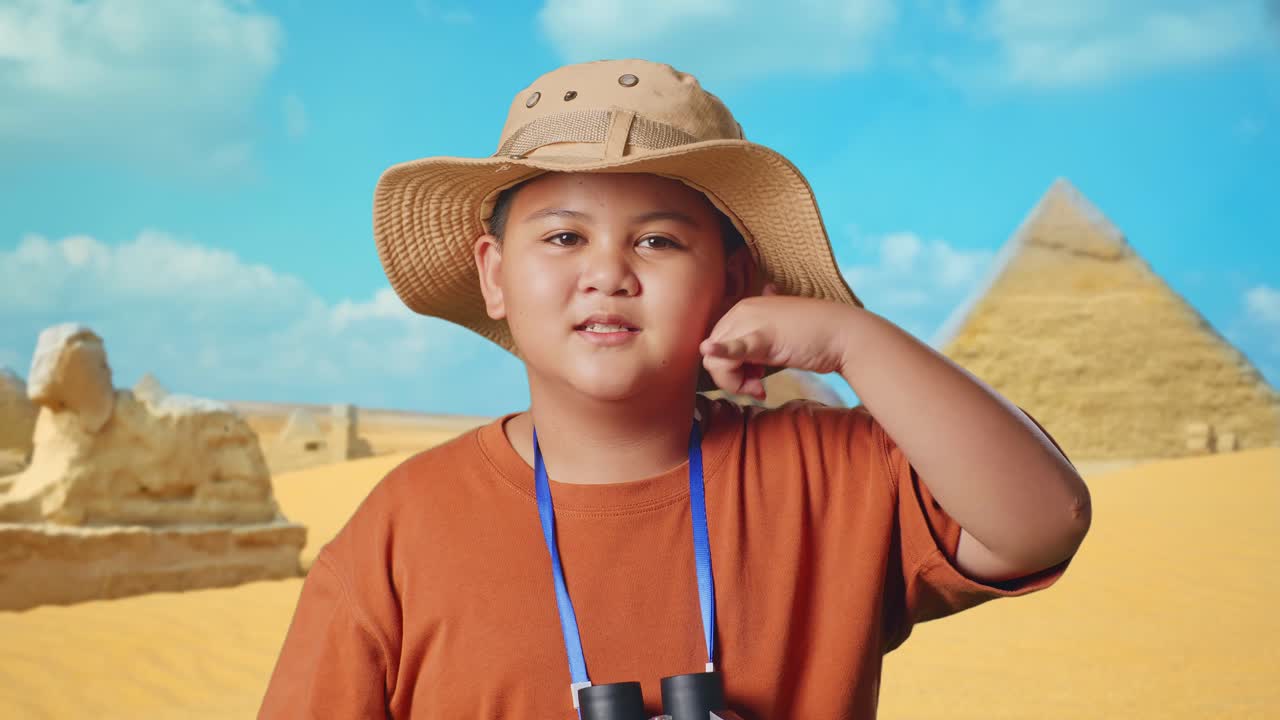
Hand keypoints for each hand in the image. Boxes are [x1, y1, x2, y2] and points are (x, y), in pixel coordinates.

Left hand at [699, 283, 855, 399]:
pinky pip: (733, 347)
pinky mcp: (762, 337)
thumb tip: (750, 365)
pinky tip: (709, 350)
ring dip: (737, 384)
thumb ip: (757, 347)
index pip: (717, 345)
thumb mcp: (776, 338)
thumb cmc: (813, 336)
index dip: (730, 370)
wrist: (844, 334)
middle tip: (757, 388)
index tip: (755, 381)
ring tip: (760, 388)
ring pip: (718, 362)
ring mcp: (751, 322)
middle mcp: (742, 311)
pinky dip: (720, 352)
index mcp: (742, 309)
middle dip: (732, 380)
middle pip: (713, 356)